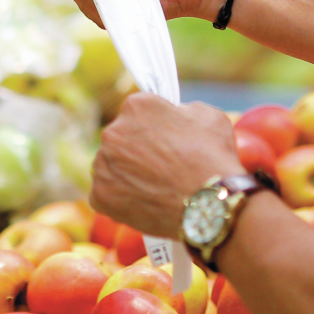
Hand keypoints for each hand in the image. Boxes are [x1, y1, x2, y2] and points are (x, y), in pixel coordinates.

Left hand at [91, 93, 244, 238]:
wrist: (209, 206)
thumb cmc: (213, 158)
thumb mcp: (208, 116)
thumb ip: (184, 110)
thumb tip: (176, 114)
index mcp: (136, 106)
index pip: (139, 112)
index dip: (155, 127)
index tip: (166, 140)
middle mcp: (112, 131)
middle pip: (121, 139)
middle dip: (137, 150)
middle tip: (160, 168)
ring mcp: (103, 165)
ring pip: (112, 167)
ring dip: (127, 174)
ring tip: (154, 189)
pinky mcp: (100, 195)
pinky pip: (106, 194)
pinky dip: (121, 199)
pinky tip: (144, 203)